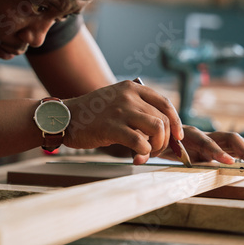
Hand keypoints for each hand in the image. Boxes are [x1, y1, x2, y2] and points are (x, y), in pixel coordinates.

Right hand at [62, 80, 183, 161]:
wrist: (66, 117)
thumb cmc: (94, 115)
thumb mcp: (118, 102)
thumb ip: (138, 111)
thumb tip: (163, 133)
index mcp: (132, 88)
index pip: (165, 104)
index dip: (176, 122)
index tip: (178, 137)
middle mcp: (129, 96)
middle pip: (163, 119)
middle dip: (165, 140)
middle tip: (155, 150)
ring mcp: (121, 110)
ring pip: (157, 128)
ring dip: (157, 146)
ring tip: (147, 153)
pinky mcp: (111, 127)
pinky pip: (140, 142)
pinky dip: (144, 153)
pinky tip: (136, 157)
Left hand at [158, 125, 243, 163]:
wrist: (162, 137)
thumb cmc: (162, 145)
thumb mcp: (161, 150)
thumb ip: (165, 154)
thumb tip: (163, 159)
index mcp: (189, 135)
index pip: (207, 142)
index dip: (219, 152)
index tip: (230, 163)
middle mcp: (204, 135)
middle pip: (229, 138)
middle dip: (243, 150)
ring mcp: (212, 139)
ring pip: (235, 142)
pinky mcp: (217, 145)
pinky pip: (234, 148)